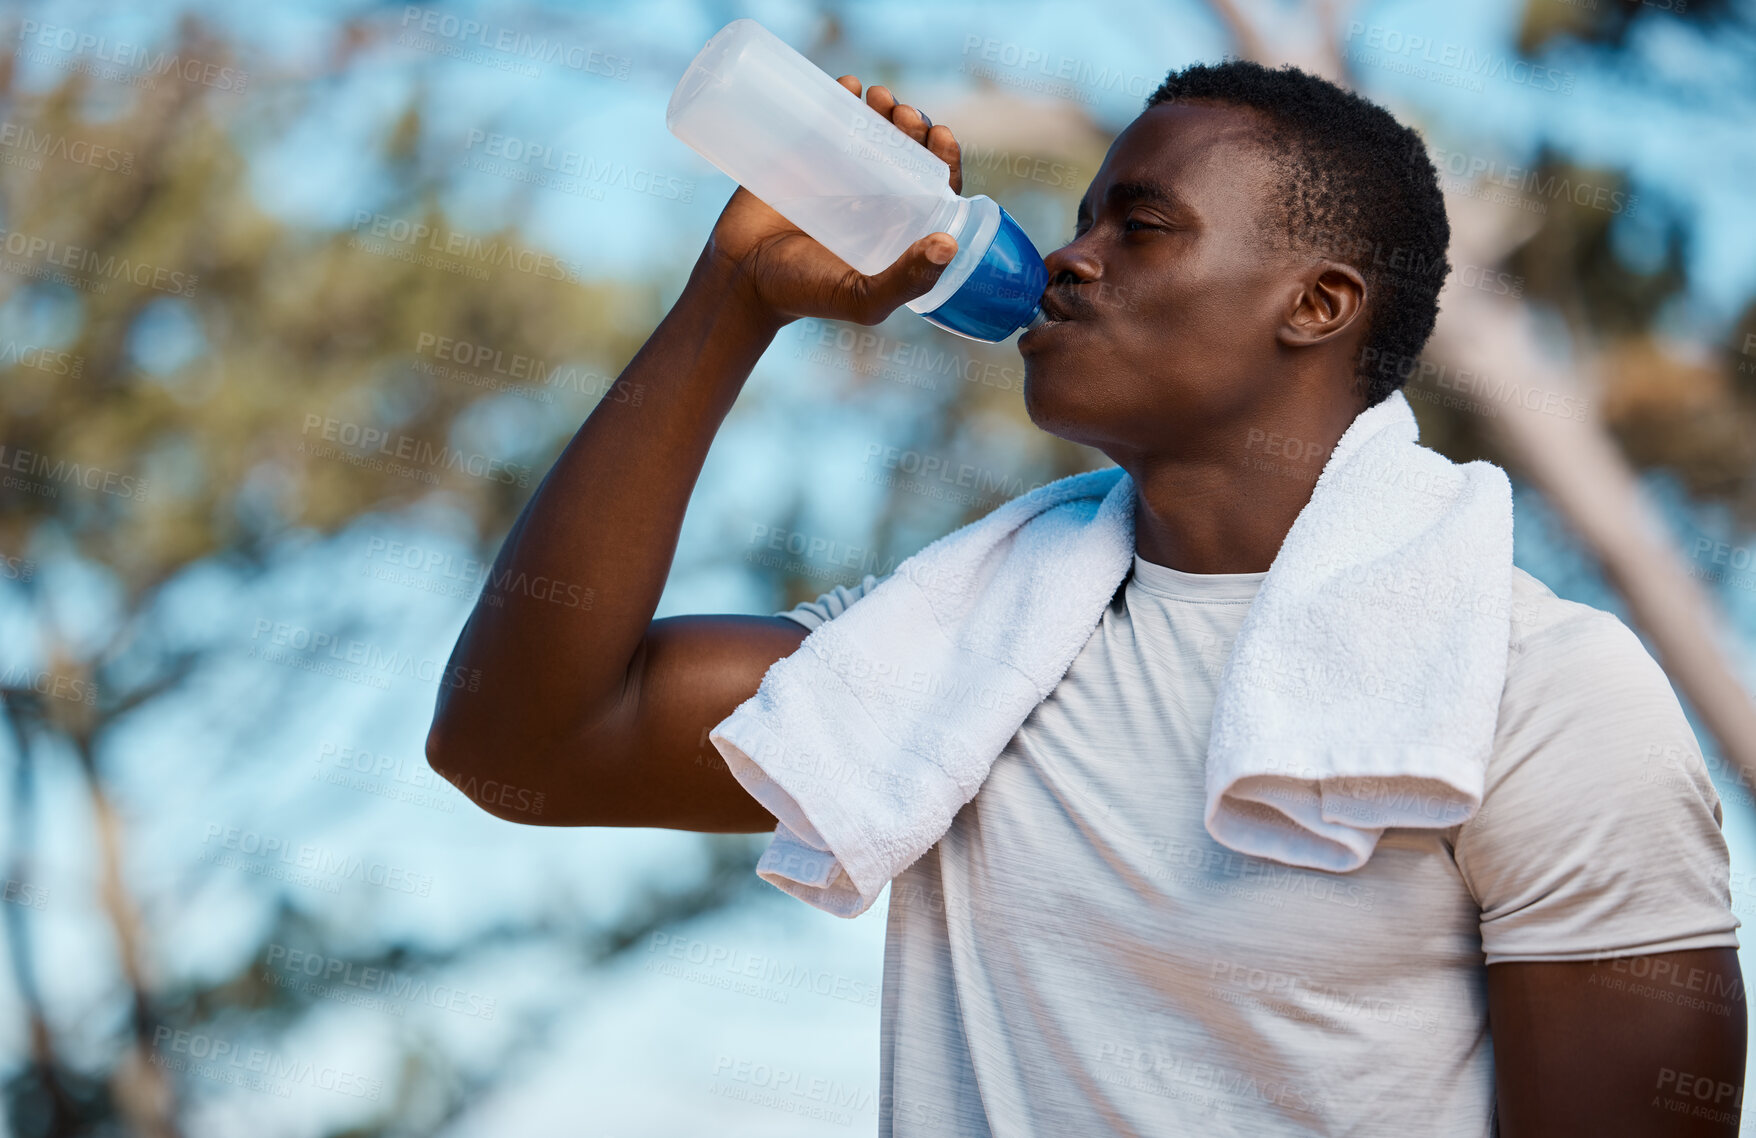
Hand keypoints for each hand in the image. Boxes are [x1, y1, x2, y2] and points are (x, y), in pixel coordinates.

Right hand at [703, 77, 964, 327]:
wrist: (740, 278)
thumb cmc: (804, 296)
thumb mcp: (860, 299)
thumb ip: (905, 280)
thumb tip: (949, 243)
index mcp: (897, 228)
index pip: (932, 186)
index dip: (942, 158)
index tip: (940, 135)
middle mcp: (873, 199)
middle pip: (906, 150)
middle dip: (912, 125)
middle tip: (902, 113)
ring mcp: (837, 175)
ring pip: (871, 130)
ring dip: (883, 108)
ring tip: (877, 96)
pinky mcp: (802, 157)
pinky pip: (828, 119)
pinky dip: (841, 97)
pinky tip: (848, 84)